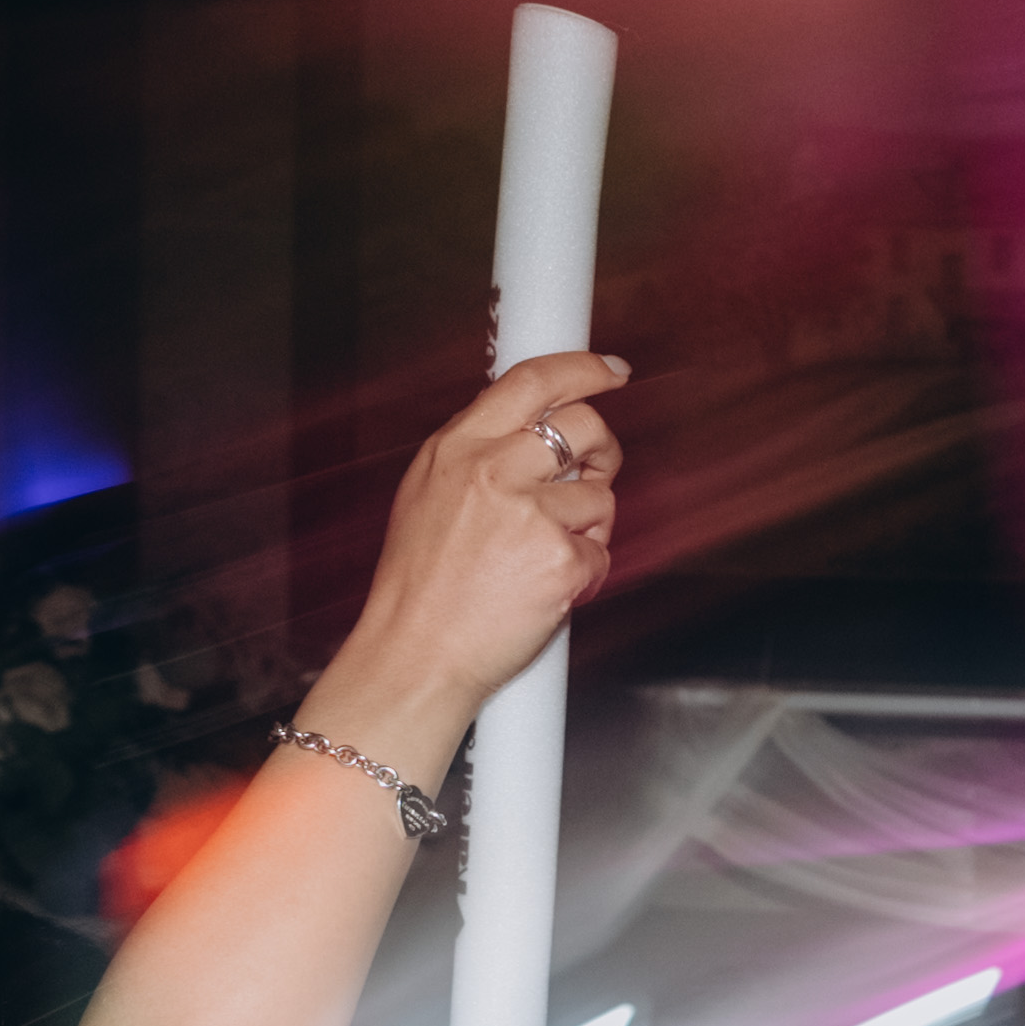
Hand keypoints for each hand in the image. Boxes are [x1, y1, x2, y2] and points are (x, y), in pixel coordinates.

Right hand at [299, 349, 633, 778]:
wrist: (414, 655)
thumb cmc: (418, 589)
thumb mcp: (427, 496)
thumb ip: (476, 455)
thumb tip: (527, 433)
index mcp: (457, 448)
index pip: (531, 382)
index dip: (582, 369)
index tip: (610, 370)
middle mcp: (492, 470)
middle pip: (584, 426)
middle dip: (604, 450)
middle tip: (596, 475)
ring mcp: (528, 514)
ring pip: (600, 495)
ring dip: (589, 527)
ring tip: (545, 556)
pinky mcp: (559, 560)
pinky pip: (601, 553)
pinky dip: (587, 574)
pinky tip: (549, 589)